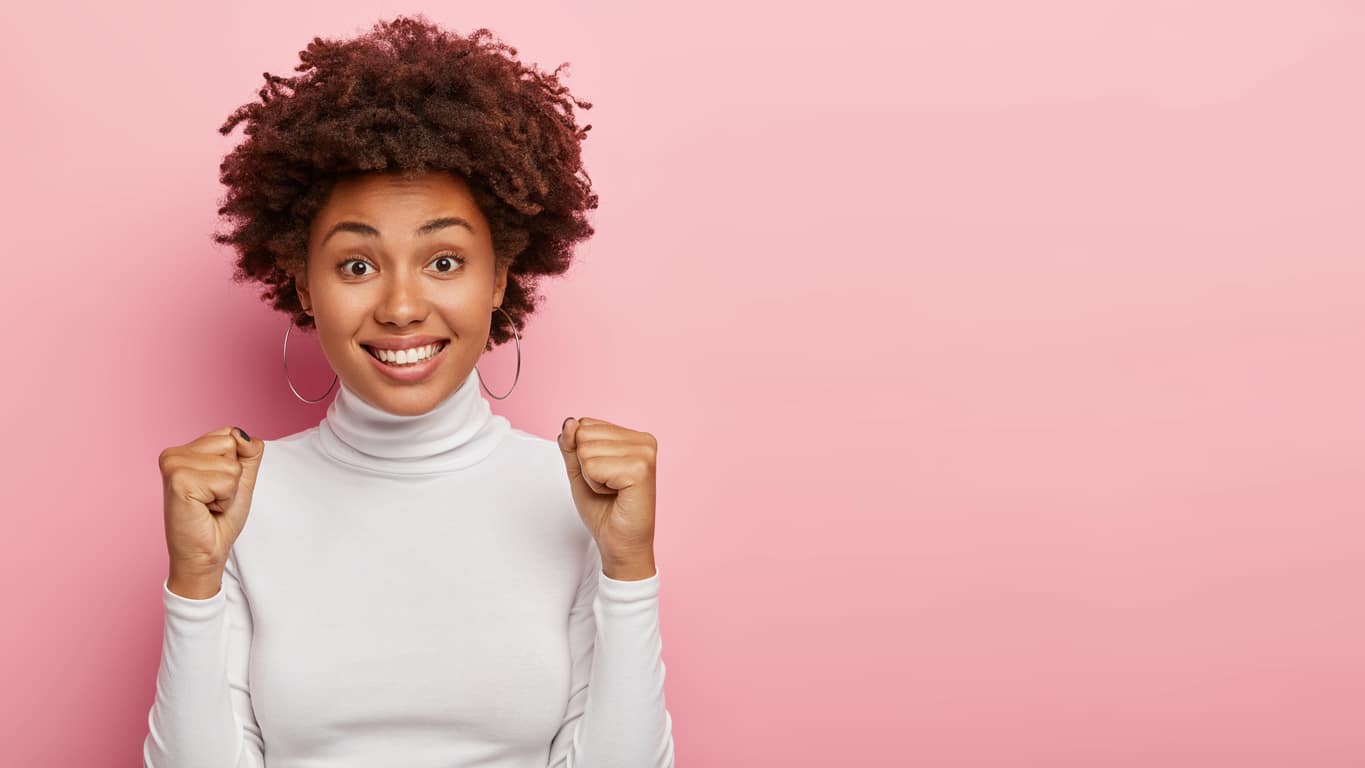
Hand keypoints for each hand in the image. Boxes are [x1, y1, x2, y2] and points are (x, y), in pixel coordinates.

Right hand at [158, 426, 263, 592]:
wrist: (205, 553)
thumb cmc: (219, 518)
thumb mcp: (241, 478)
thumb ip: (248, 452)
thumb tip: (242, 435)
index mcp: (184, 450)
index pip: (230, 434)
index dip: (235, 464)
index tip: (217, 486)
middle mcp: (173, 454)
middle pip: (231, 443)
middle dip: (233, 475)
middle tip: (213, 497)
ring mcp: (173, 466)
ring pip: (232, 464)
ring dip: (229, 489)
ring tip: (209, 504)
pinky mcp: (178, 481)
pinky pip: (227, 480)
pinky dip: (225, 498)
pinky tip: (205, 509)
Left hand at [558, 416, 657, 576]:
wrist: (619, 544)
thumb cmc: (604, 509)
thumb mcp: (579, 471)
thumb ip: (571, 445)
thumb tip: (569, 422)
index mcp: (634, 436)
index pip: (585, 424)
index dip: (582, 455)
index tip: (603, 476)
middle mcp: (644, 440)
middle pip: (583, 435)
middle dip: (586, 465)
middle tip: (607, 486)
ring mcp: (644, 453)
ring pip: (586, 450)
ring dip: (591, 476)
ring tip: (611, 491)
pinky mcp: (640, 470)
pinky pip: (593, 467)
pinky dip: (596, 485)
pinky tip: (615, 494)